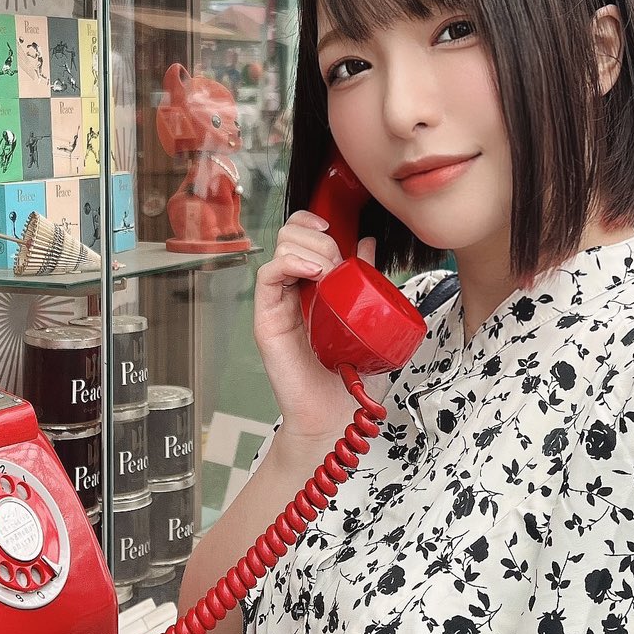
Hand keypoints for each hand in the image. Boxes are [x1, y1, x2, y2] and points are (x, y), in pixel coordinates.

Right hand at [252, 211, 381, 449]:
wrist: (336, 412)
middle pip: (288, 235)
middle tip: (336, 262)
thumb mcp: (364, 314)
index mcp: (311, 284)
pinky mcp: (267, 320)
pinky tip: (315, 275)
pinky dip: (290, 264)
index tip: (333, 227)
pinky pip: (267, 276)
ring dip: (310, 251)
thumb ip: (363, 278)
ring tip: (329, 274)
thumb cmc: (350, 372)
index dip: (310, 221)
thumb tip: (366, 241)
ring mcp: (277, 303)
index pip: (298, 235)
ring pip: (279, 249)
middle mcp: (290, 290)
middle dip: (316, 237)